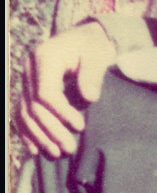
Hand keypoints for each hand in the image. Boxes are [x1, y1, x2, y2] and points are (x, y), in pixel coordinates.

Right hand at [17, 21, 115, 158]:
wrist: (84, 38)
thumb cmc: (93, 46)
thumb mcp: (98, 54)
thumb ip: (92, 75)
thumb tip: (89, 98)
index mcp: (44, 59)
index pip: (46, 93)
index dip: (61, 112)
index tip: (80, 126)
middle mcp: (29, 70)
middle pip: (34, 107)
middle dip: (51, 130)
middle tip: (70, 149)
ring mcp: (26, 80)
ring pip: (25, 113)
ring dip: (39, 136)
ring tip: (56, 154)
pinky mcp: (29, 89)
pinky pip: (22, 113)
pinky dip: (28, 131)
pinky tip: (35, 150)